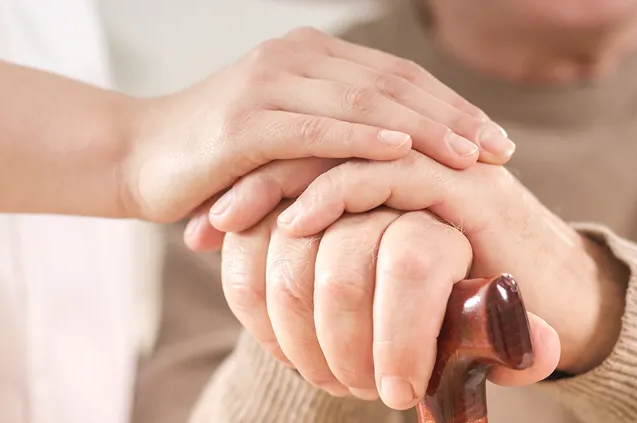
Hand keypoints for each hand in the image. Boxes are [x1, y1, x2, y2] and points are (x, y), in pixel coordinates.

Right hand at [119, 27, 515, 222]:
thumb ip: (336, 135)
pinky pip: (317, 129)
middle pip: (393, 85)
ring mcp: (268, 84)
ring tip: (470, 155)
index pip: (398, 76)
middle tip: (501, 150)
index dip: (452, 105)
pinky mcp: (245, 122)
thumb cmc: (217, 161)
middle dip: (453, 118)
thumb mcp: (286, 139)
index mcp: (310, 55)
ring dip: (425, 130)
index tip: (497, 137)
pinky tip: (403, 154)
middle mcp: (294, 57)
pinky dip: (364, 140)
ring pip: (364, 103)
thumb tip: (406, 162)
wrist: (135, 159)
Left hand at [204, 153, 628, 376]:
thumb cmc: (478, 298)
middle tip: (204, 212)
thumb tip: (288, 272)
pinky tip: (296, 222)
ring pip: (340, 146)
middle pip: (314, 135)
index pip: (310, 146)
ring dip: (276, 181)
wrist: (564, 306)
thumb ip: (354, 258)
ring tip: (229, 217)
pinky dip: (335, 192)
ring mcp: (440, 160)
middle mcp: (417, 149)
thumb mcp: (397, 275)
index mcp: (396, 160)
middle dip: (249, 173)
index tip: (206, 218)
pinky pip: (386, 172)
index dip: (253, 177)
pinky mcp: (462, 184)